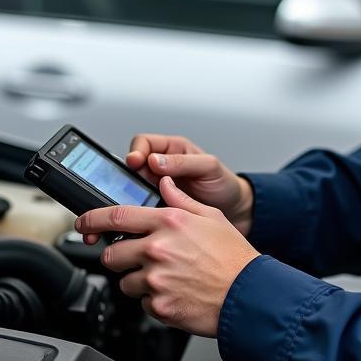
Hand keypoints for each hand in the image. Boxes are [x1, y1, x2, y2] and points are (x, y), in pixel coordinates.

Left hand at [75, 176, 259, 336]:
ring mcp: (156, 280)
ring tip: (165, 278)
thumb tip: (164, 184)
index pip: (116, 216)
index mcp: (168, 223)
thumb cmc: (233, 257)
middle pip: (112, 253)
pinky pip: (142, 302)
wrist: (248, 295)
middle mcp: (158, 249)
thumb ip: (181, 199)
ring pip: (124, 281)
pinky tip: (174, 292)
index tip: (83, 222)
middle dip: (118, 256)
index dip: (92, 218)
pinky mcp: (159, 306)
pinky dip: (153, 300)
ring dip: (137, 280)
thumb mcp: (211, 217)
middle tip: (134, 258)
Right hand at [117, 133, 254, 234]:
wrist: (235, 210)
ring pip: (133, 187)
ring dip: (129, 195)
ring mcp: (158, 187)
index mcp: (172, 150)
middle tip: (125, 186)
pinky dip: (137, 211)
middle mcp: (161, 167)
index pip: (144, 143)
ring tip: (127, 204)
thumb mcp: (208, 167)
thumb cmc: (223, 183)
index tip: (135, 162)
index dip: (137, 151)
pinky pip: (141, 206)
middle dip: (126, 175)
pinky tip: (139, 216)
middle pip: (132, 166)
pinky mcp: (158, 206)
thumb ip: (183, 162)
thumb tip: (155, 160)